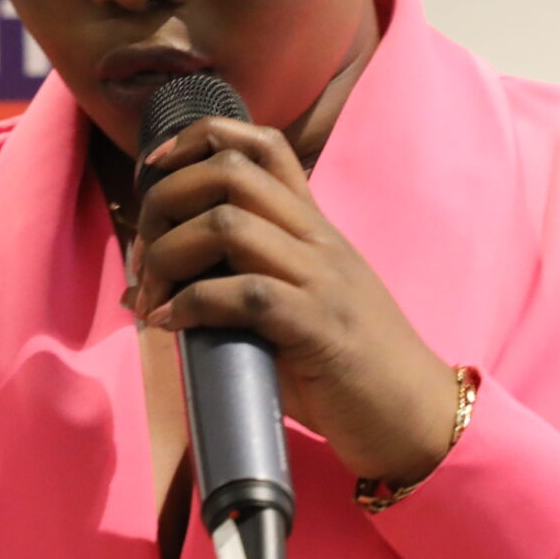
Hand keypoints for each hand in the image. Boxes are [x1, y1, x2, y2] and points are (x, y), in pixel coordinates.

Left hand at [128, 115, 462, 486]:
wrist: (417, 419)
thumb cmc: (347, 370)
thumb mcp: (293, 308)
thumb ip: (234, 287)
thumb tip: (150, 291)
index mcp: (313, 226)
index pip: (261, 143)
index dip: (197, 139)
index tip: (152, 171)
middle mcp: (318, 239)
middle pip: (229, 173)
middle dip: (165, 201)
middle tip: (142, 255)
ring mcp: (322, 280)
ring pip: (228, 224)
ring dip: (170, 254)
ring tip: (150, 297)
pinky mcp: (320, 328)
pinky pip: (245, 294)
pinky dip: (193, 304)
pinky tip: (171, 325)